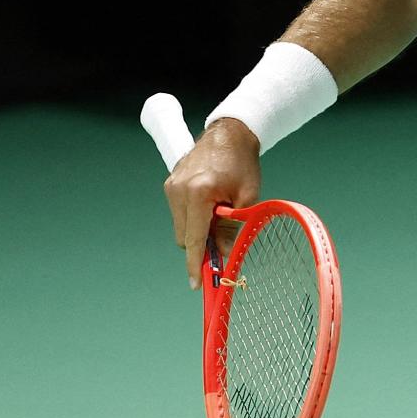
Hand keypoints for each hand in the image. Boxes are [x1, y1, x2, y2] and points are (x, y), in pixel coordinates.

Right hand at [163, 117, 260, 288]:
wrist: (230, 133)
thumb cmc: (243, 163)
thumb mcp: (246, 198)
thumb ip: (232, 227)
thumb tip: (223, 255)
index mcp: (198, 192)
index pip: (193, 238)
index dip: (195, 264)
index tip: (197, 284)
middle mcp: (179, 190)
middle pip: (184, 237)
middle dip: (201, 246)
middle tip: (222, 246)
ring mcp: (171, 186)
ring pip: (181, 226)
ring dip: (197, 231)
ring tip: (220, 214)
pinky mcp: (170, 184)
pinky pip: (179, 213)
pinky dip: (193, 218)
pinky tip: (211, 206)